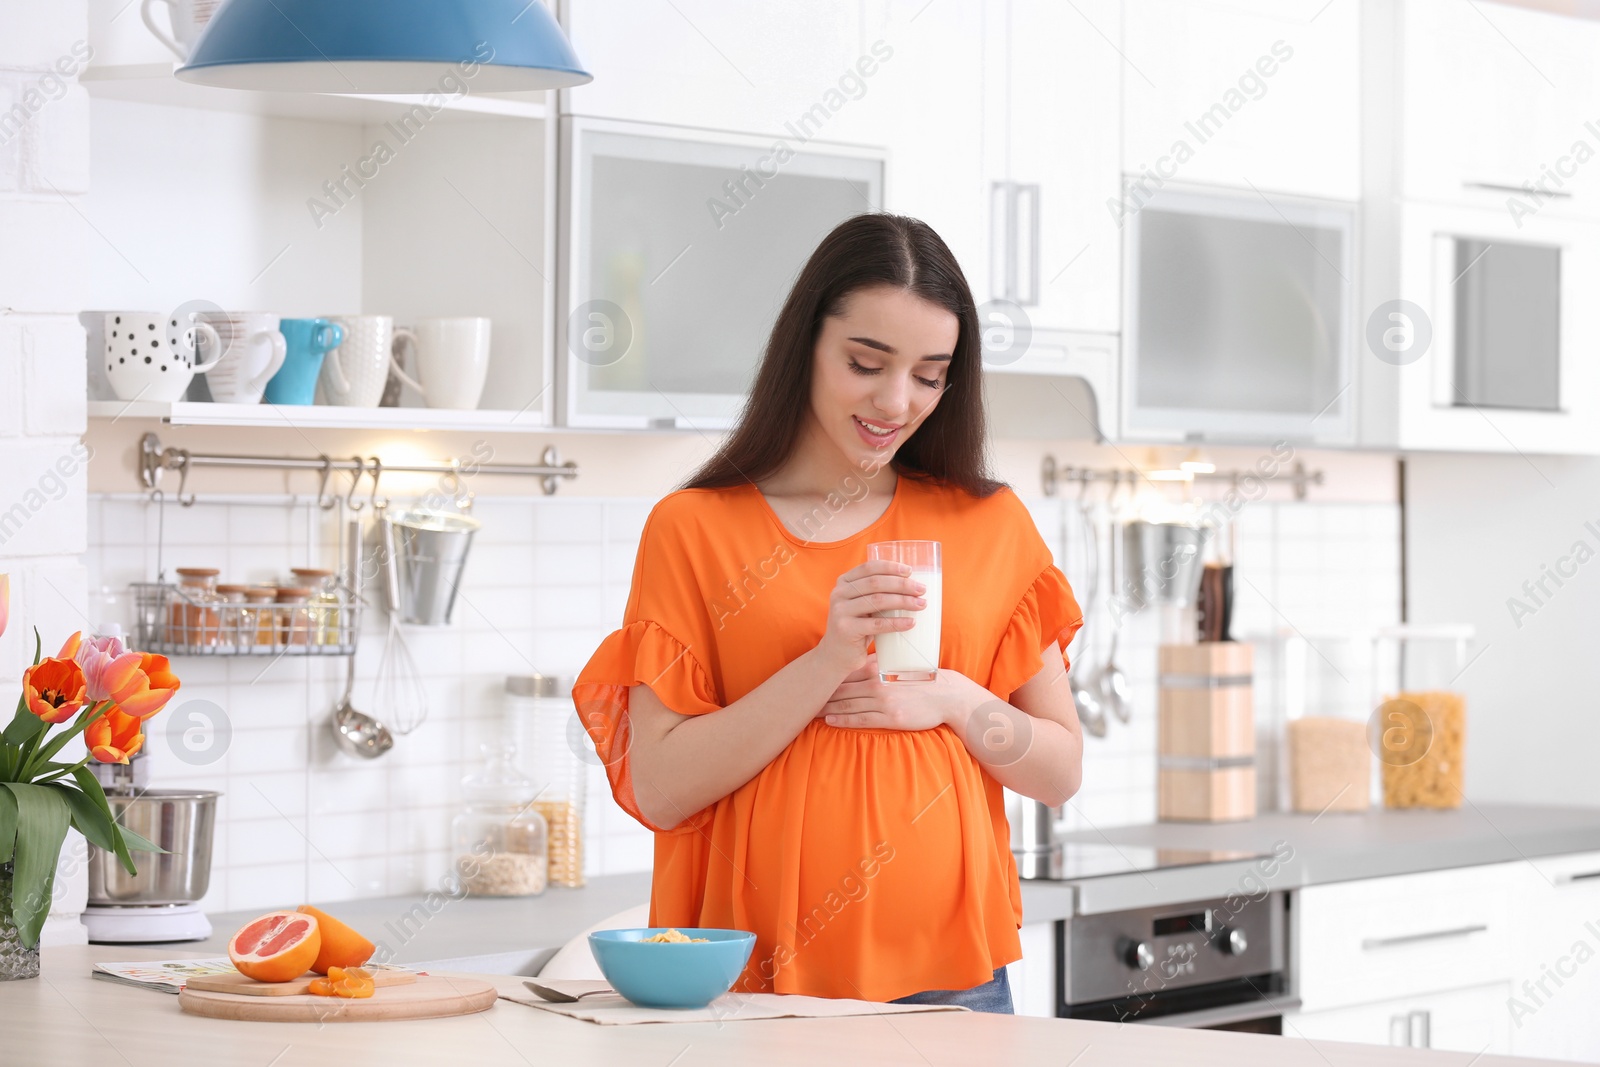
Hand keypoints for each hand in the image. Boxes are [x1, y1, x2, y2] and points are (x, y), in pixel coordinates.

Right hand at [813, 560, 925, 676]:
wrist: (836, 655)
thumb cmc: (858, 626)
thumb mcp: (863, 606)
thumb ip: (876, 593)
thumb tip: (913, 585)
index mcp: (844, 582)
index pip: (869, 567)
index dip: (890, 567)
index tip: (910, 571)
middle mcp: (839, 593)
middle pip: (876, 583)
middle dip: (902, 585)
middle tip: (922, 590)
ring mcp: (840, 611)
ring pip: (877, 601)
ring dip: (903, 601)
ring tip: (921, 604)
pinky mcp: (846, 630)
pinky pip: (876, 624)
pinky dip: (897, 623)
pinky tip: (911, 623)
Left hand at [818, 657, 988, 731]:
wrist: (946, 696)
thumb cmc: (921, 681)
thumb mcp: (897, 667)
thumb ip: (878, 665)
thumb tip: (859, 659)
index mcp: (877, 670)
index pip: (845, 674)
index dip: (826, 679)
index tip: (811, 681)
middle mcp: (877, 684)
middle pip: (841, 690)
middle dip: (821, 694)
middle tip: (802, 697)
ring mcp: (883, 702)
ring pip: (847, 705)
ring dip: (827, 708)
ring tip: (810, 711)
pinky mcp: (890, 717)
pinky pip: (860, 720)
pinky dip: (843, 720)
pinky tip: (830, 721)